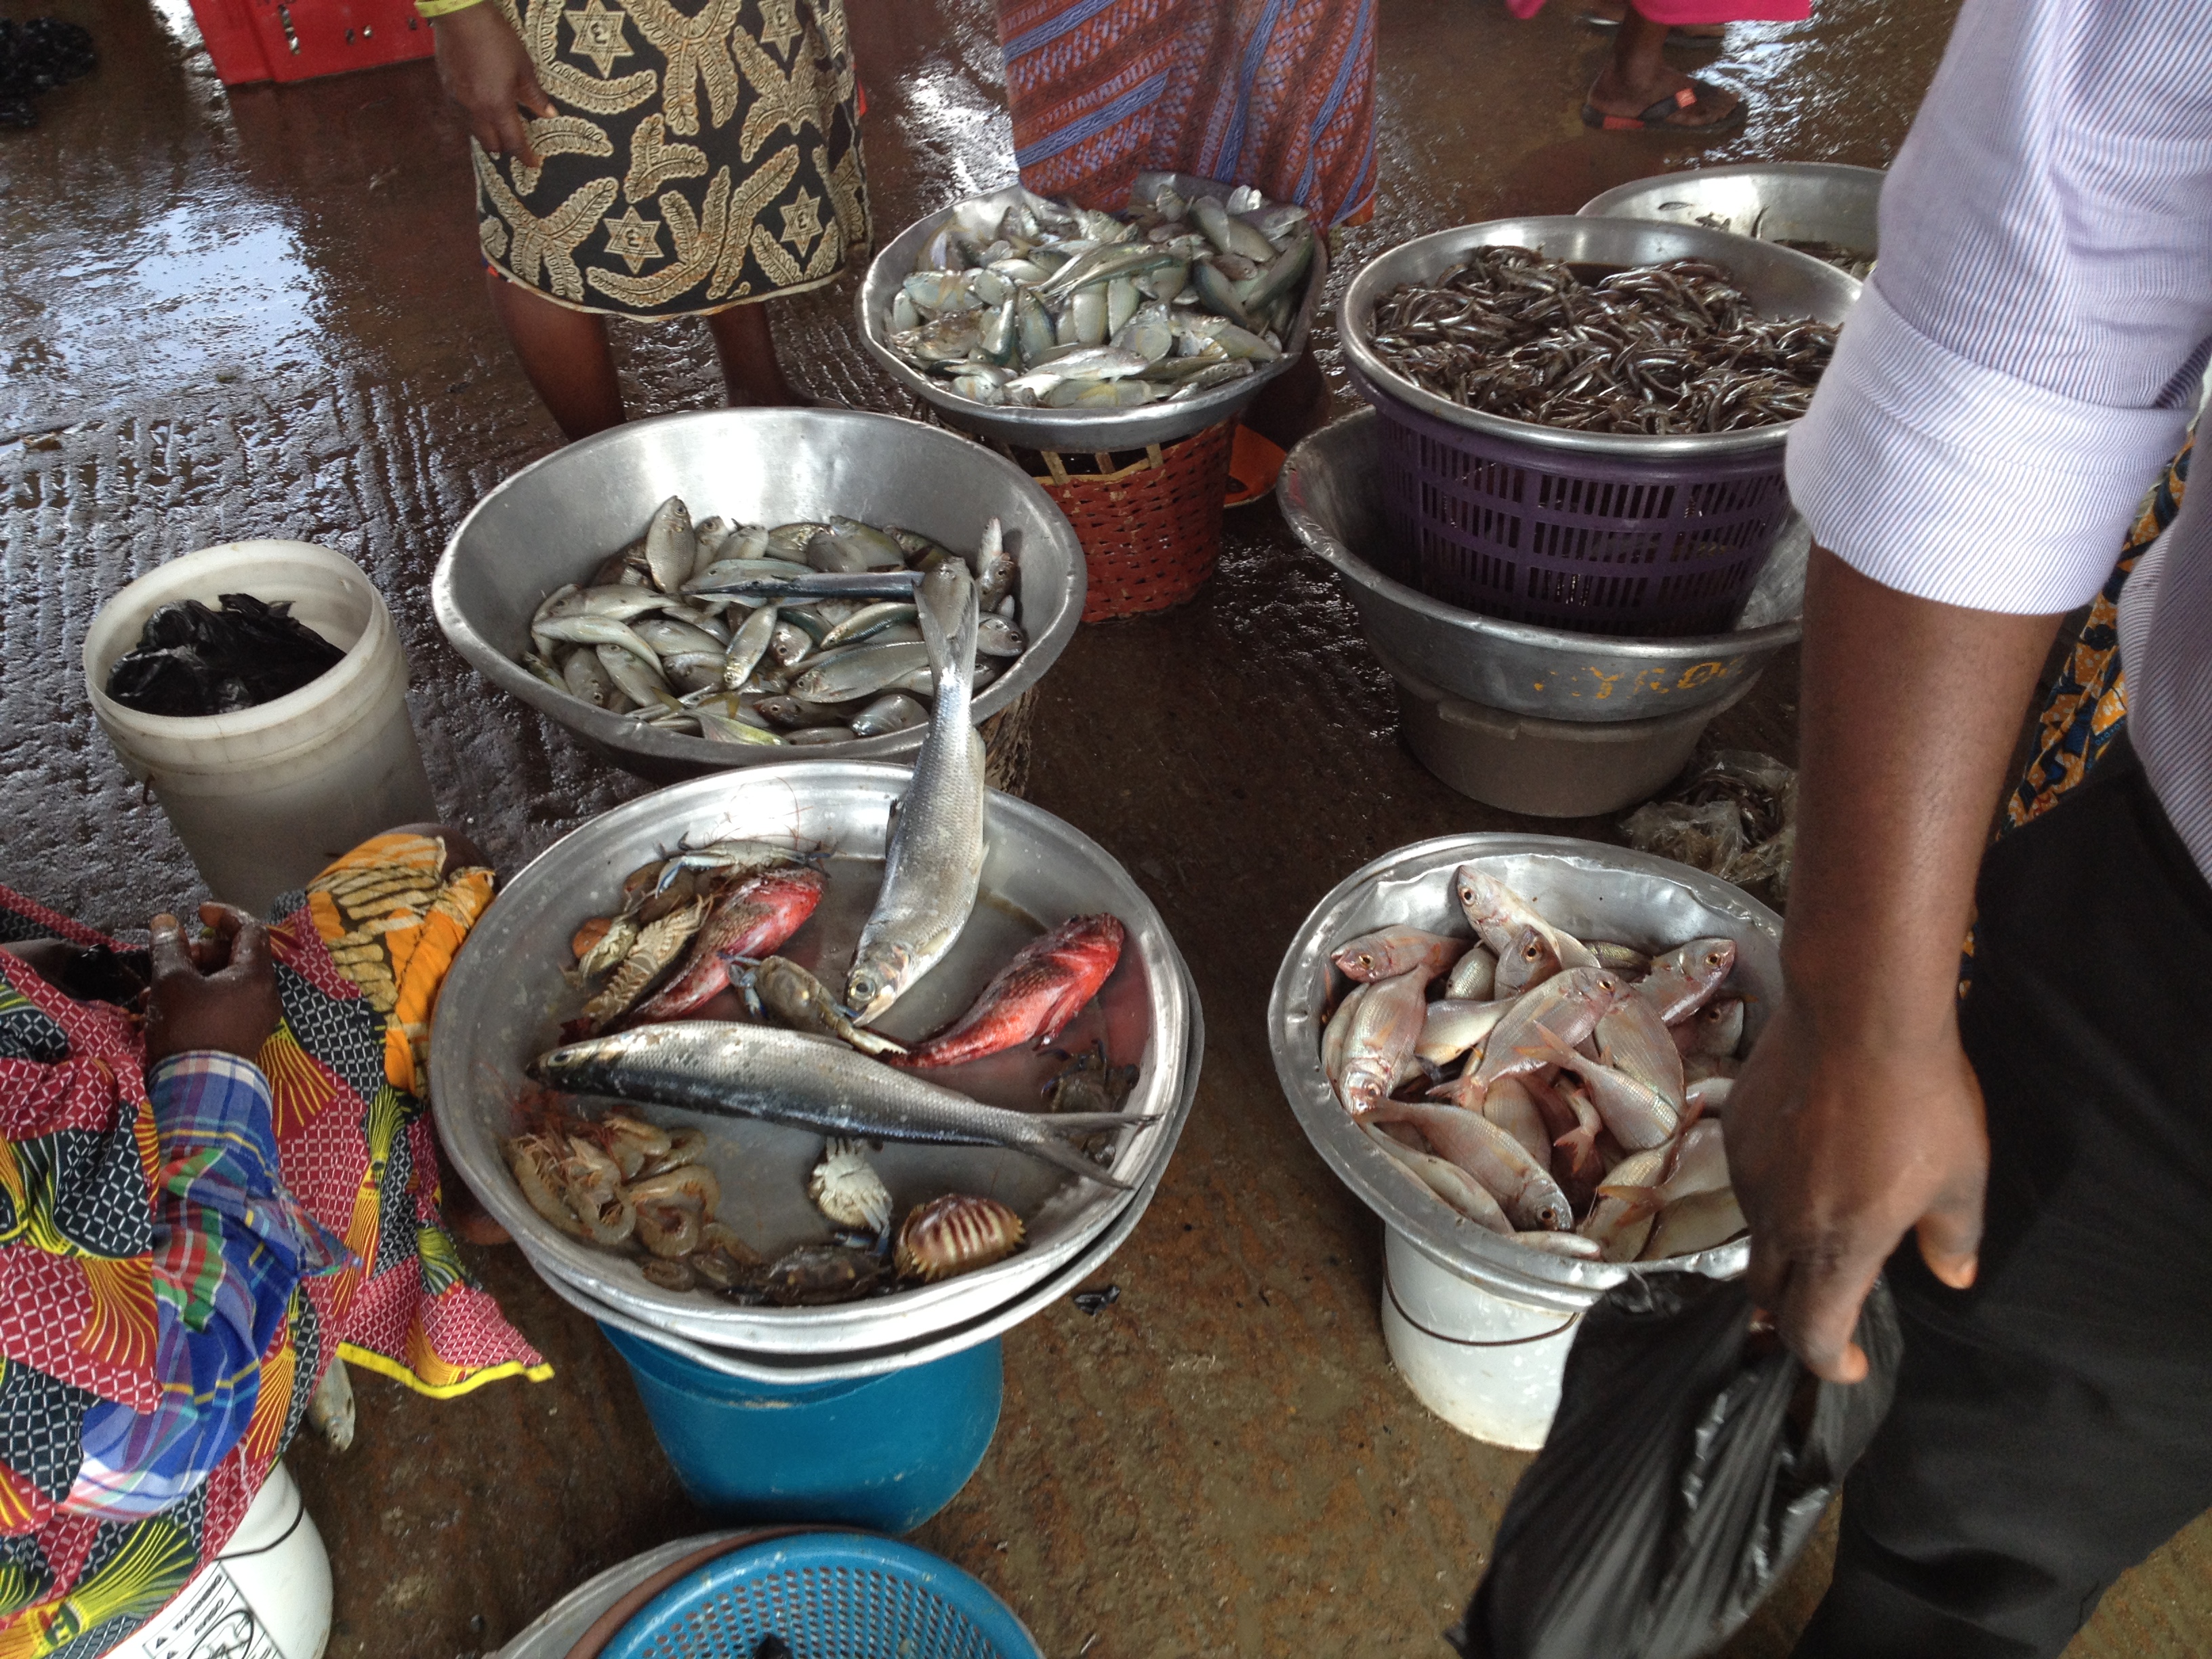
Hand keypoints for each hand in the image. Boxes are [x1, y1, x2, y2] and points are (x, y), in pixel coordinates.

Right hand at [143, 905, 281, 1065]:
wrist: (198, 1091)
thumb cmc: (188, 1029)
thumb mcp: (171, 982)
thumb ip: (169, 947)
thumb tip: (166, 921)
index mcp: (257, 975)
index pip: (251, 929)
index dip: (225, 915)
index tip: (198, 912)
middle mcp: (265, 994)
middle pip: (236, 955)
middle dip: (200, 951)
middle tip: (171, 957)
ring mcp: (256, 1016)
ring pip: (224, 981)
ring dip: (190, 977)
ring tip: (153, 989)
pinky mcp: (243, 1035)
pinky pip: (222, 1003)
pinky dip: (197, 998)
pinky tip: (161, 1008)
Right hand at [432, 3, 553, 165]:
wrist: (460, 16)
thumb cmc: (495, 38)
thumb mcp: (523, 66)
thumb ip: (534, 94)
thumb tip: (549, 114)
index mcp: (497, 106)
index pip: (513, 141)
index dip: (525, 155)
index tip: (534, 163)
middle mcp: (475, 110)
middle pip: (491, 143)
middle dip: (505, 148)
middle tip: (515, 144)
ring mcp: (458, 101)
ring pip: (473, 132)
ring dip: (487, 135)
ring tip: (498, 129)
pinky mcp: (446, 89)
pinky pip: (461, 116)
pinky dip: (473, 121)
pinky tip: (479, 112)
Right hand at [1728, 995, 1988, 1382]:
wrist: (1858, 1013)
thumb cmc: (1920, 1100)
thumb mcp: (1960, 1178)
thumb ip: (1953, 1239)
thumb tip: (1953, 1276)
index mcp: (1838, 1247)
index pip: (1812, 1334)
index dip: (1830, 1362)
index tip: (1852, 1362)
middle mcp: (1780, 1221)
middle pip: (1767, 1291)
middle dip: (1796, 1310)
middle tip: (1830, 1301)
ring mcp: (1748, 1173)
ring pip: (1756, 1230)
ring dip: (1785, 1242)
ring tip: (1826, 1207)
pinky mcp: (1735, 1129)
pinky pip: (1748, 1176)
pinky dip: (1774, 1184)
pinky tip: (1807, 1148)